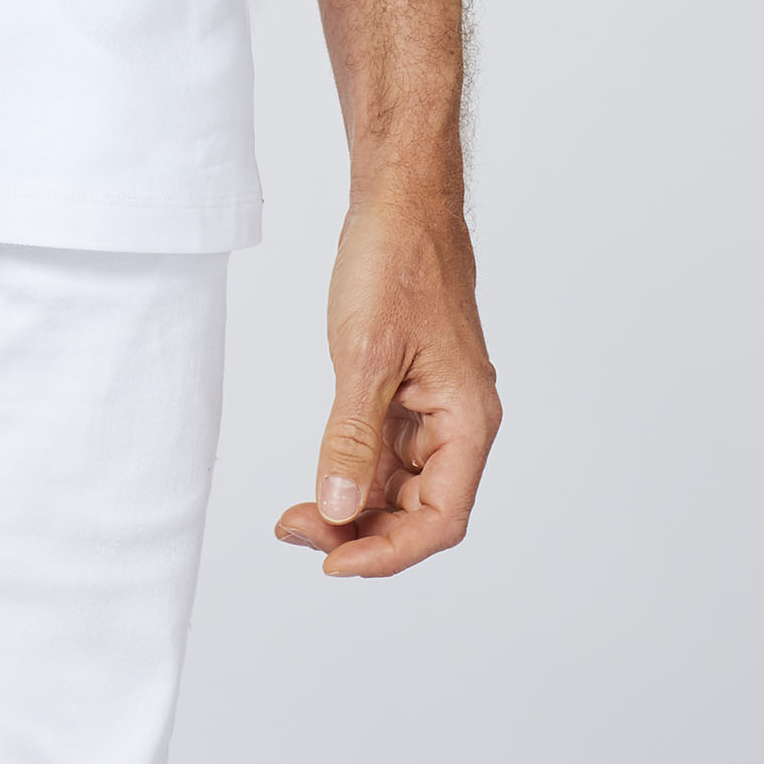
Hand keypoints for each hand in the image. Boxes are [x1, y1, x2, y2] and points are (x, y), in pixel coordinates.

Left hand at [275, 190, 499, 576]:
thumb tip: (336, 508)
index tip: (333, 562)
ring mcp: (434, 409)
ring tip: (297, 512)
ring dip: (353, 507)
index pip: (440, 520)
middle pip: (419, 512)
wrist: (400, 200)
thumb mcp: (365, 354)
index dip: (389, 554)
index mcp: (468, 420)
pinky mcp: (409, 392)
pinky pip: (386, 453)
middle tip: (296, 529)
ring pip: (399, 487)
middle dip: (361, 532)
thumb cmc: (397, 261)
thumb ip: (351, 437)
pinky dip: (353, 471)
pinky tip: (318, 476)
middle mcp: (459, 422)